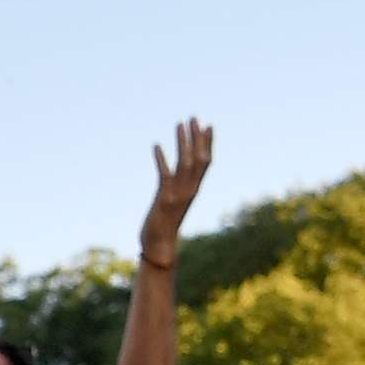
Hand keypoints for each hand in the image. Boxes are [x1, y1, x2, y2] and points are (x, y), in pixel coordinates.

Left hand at [140, 119, 215, 257]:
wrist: (160, 247)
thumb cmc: (164, 225)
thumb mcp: (174, 202)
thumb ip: (177, 189)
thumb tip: (174, 177)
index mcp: (194, 189)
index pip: (206, 162)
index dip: (208, 144)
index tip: (207, 125)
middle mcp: (190, 190)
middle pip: (199, 159)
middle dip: (197, 138)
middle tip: (193, 117)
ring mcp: (178, 195)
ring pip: (185, 164)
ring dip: (183, 142)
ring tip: (179, 124)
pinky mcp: (164, 200)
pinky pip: (165, 176)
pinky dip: (162, 160)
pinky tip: (156, 145)